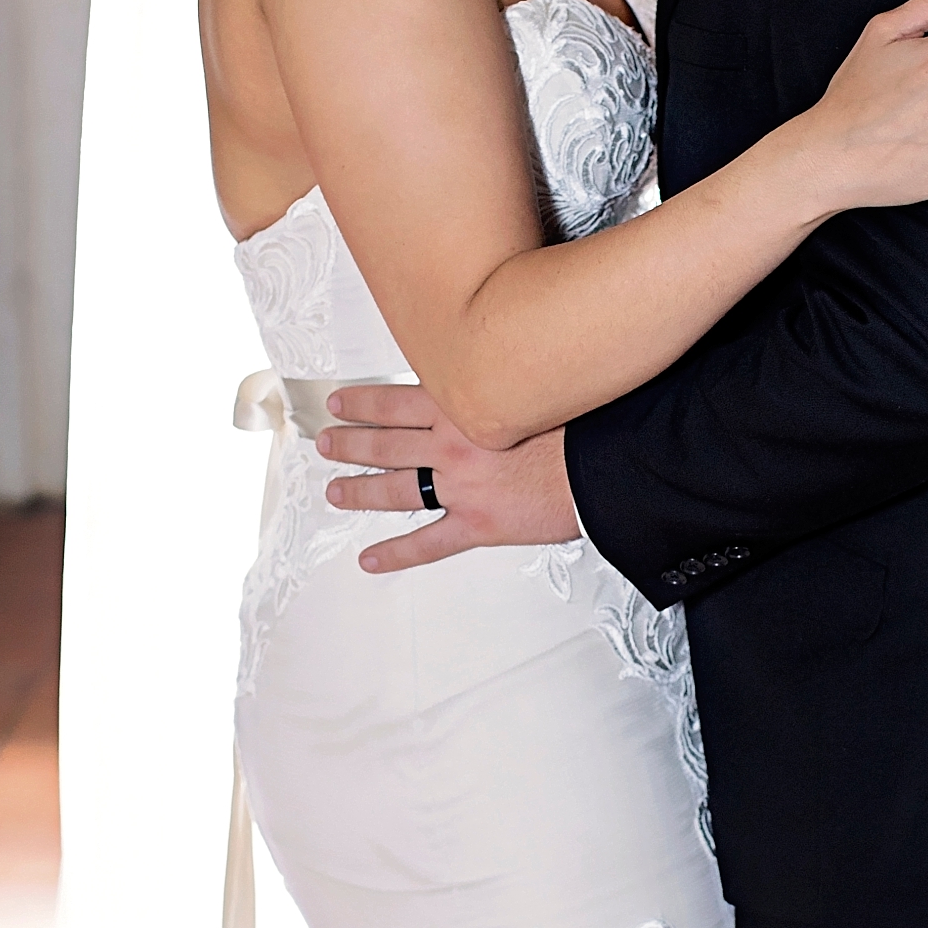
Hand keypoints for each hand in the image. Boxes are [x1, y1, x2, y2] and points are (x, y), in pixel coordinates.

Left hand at [319, 377, 578, 570]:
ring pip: (395, 490)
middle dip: (349, 443)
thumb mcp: (530, 383)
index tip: (340, 401)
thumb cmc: (577, 420)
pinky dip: (394, 554)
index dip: (362, 402)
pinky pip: (426, 544)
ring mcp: (461, 488)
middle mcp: (453, 445)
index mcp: (463, 407)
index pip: (396, 401)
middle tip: (325, 443)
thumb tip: (481, 368)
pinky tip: (370, 559)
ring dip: (359, 491)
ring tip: (335, 492)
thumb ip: (496, 381)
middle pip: (386, 444)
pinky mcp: (478, 525)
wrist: (602, 464)